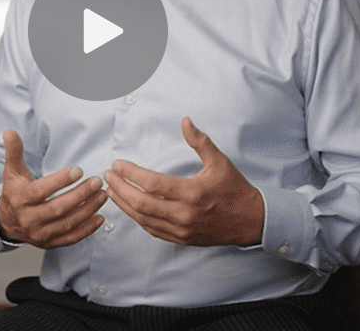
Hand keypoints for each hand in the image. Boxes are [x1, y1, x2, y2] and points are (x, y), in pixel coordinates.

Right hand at [0, 129, 106, 248]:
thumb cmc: (14, 193)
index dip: (60, 181)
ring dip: (88, 210)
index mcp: (21, 199)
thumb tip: (10, 132)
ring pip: (67, 223)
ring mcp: (40, 233)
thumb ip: (14, 151)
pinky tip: (99, 217)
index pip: (41, 191)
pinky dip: (87, 229)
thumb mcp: (12, 171)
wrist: (7, 222)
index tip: (78, 170)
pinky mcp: (49, 242)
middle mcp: (30, 218)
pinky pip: (71, 238)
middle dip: (80, 195)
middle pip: (58, 208)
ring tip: (102, 195)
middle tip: (96, 182)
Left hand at [105, 117, 263, 246]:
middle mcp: (184, 214)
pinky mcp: (181, 239)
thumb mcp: (219, 161)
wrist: (251, 221)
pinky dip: (137, 218)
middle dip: (120, 188)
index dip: (131, 173)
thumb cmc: (235, 189)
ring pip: (143, 219)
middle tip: (108, 176)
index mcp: (192, 192)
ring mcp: (181, 229)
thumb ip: (200, 141)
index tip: (117, 164)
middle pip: (141, 203)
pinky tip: (128, 207)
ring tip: (111, 190)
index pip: (152, 183)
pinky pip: (152, 230)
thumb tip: (185, 121)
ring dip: (123, 205)